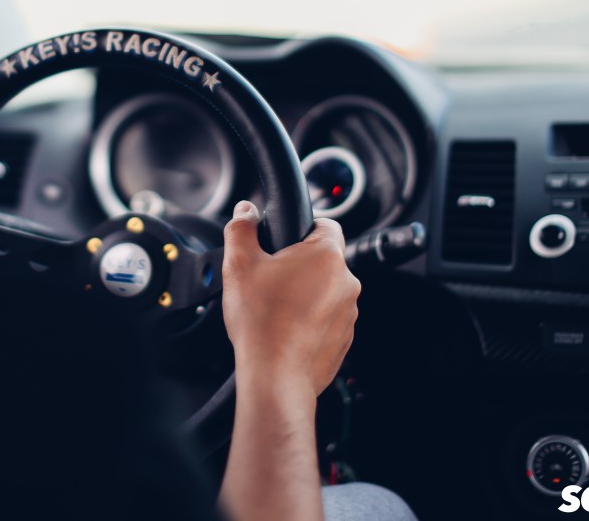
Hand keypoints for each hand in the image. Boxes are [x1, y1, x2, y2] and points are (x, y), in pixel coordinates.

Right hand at [222, 200, 360, 396]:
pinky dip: (310, 322)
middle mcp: (347, 282)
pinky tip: (285, 330)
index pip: (327, 224)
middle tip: (270, 279)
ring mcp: (349, 314)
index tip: (285, 242)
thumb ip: (241, 229)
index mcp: (326, 256)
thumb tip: (245, 212)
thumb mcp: (239, 264)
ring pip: (326, 291)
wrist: (275, 375)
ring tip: (276, 308)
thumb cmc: (260, 321)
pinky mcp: (344, 339)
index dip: (304, 228)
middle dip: (299, 266)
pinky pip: (327, 320)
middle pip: (324, 261)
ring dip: (306, 295)